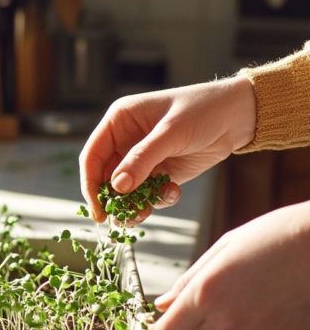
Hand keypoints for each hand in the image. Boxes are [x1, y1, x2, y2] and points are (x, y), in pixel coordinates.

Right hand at [79, 75, 255, 221]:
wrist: (239, 116)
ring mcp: (142, 159)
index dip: (90, 184)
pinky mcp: (160, 172)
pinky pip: (148, 194)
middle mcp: (125, 141)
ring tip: (143, 215)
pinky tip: (173, 192)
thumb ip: (142, 160)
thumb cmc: (202, 110)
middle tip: (120, 220)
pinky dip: (156, 200)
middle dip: (113, 200)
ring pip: (126, 191)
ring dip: (133, 205)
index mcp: (119, 122)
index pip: (92, 156)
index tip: (97, 208)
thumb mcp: (171, 133)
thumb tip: (117, 187)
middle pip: (105, 178)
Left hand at [154, 201, 309, 329]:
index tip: (168, 315)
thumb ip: (188, 280)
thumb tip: (162, 304)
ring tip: (239, 294)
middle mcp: (227, 321)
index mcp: (207, 293)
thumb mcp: (223, 248)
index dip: (164, 326)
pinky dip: (245, 329)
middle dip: (188, 326)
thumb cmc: (276, 236)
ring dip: (215, 328)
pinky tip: (262, 302)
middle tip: (206, 298)